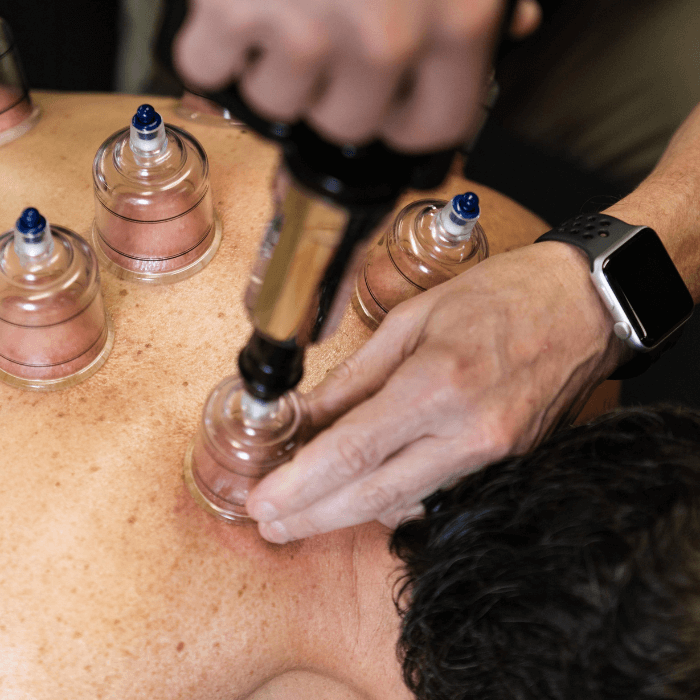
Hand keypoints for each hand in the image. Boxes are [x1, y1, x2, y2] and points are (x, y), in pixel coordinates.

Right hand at [174, 0, 540, 150]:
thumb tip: (517, 26)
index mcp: (456, 20)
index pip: (429, 129)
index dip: (403, 119)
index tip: (389, 105)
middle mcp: (386, 35)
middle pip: (346, 124)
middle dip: (333, 89)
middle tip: (327, 36)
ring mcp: (307, 21)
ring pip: (277, 104)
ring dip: (274, 64)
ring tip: (282, 6)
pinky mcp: (234, 0)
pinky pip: (205, 68)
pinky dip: (211, 43)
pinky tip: (236, 6)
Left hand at [246, 242, 623, 542]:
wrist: (582, 307)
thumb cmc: (499, 297)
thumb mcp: (413, 319)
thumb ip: (355, 376)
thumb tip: (306, 413)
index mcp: (436, 385)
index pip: (351, 451)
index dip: (298, 484)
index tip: (261, 501)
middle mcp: (466, 434)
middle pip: (371, 496)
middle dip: (311, 516)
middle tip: (269, 523)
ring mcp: (491, 458)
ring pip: (402, 506)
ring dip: (346, 511)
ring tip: (303, 507)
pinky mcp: (506, 466)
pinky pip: (435, 498)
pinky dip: (391, 500)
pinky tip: (362, 492)